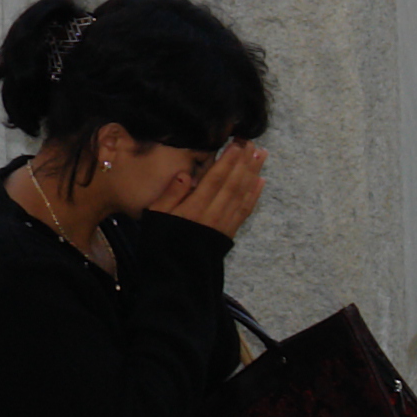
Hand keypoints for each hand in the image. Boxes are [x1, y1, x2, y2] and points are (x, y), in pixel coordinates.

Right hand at [153, 142, 268, 241]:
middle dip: (244, 162)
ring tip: (261, 155)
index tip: (237, 144)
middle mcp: (213, 214)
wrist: (175, 274)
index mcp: (193, 208)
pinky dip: (254, 195)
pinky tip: (260, 182)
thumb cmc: (160, 241)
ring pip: (242, 195)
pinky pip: (245, 211)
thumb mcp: (155, 216)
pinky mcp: (229, 233)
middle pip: (233, 184)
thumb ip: (170, 195)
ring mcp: (224, 224)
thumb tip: (184, 173)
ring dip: (253, 173)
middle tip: (252, 142)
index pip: (215, 180)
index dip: (227, 161)